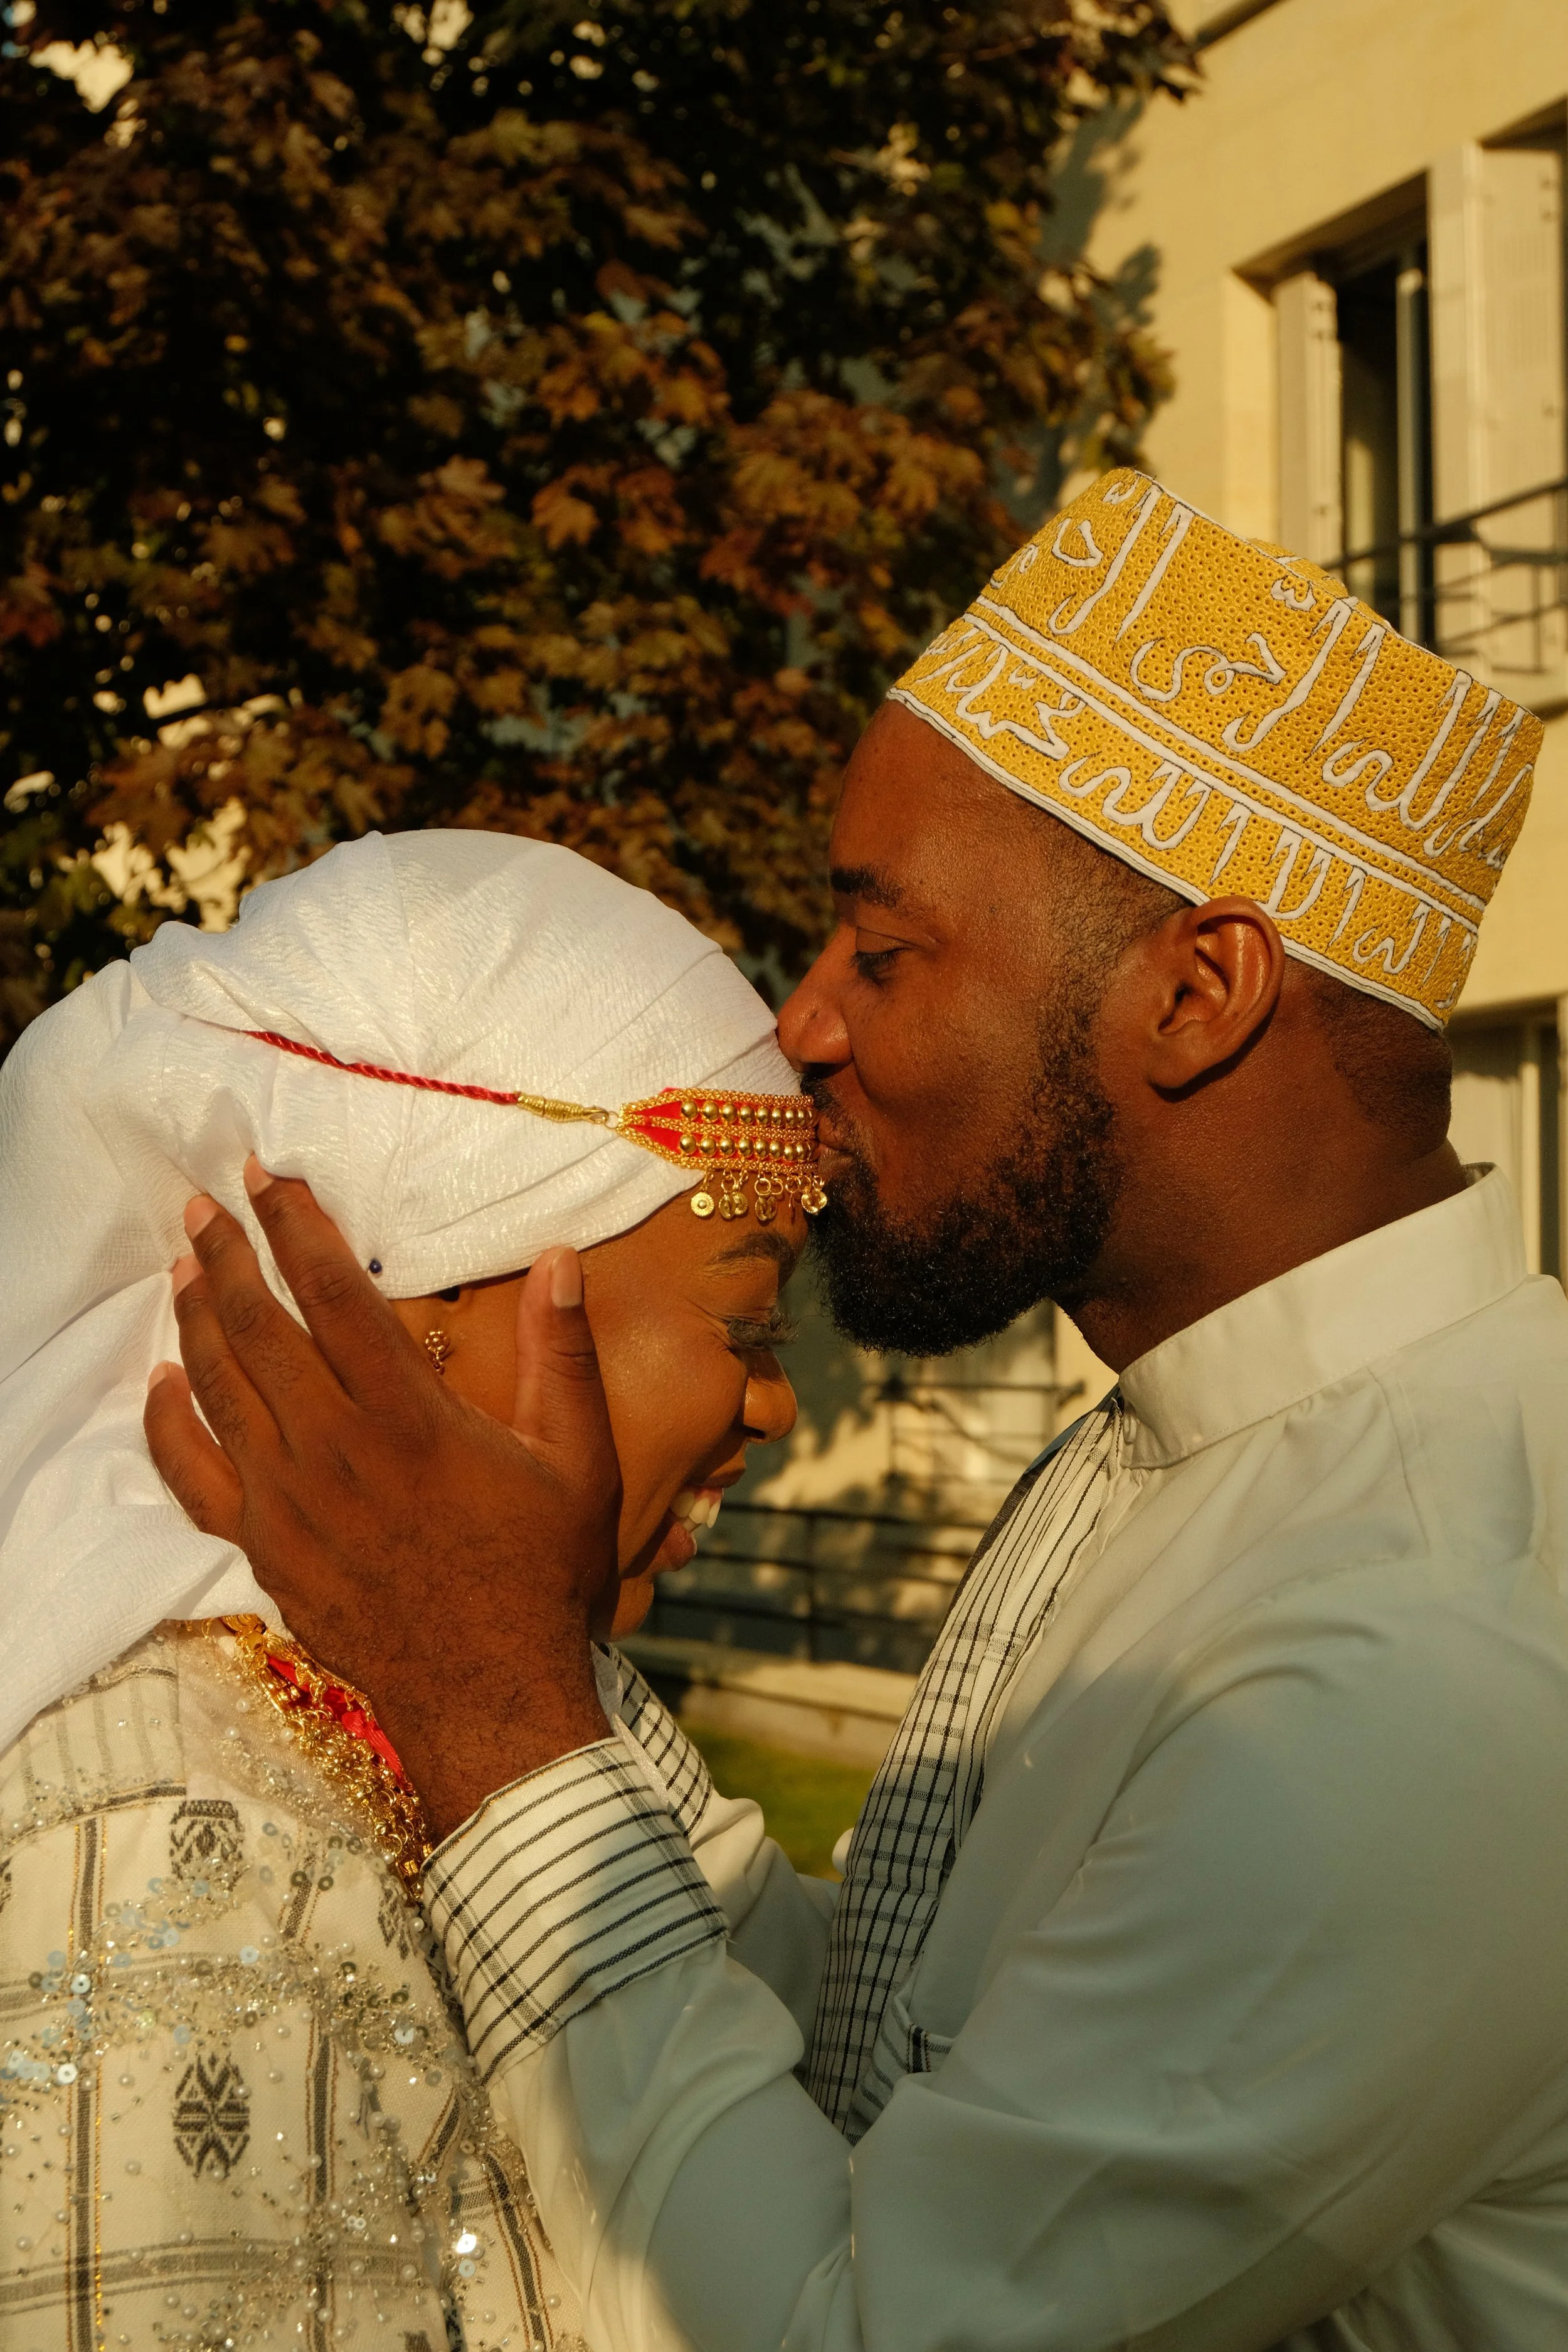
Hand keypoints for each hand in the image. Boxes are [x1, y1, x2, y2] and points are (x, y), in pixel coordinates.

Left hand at [144, 1159, 618, 1840]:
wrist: (491, 1696)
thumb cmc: (541, 1574)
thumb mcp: (580, 1461)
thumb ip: (564, 1355)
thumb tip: (560, 1260)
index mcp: (411, 1418)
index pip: (334, 1293)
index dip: (296, 1225)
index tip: (268, 1175)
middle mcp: (335, 1450)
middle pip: (259, 1326)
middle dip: (228, 1253)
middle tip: (206, 1202)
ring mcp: (288, 1503)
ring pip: (219, 1388)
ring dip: (196, 1316)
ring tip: (185, 1263)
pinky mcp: (264, 1549)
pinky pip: (192, 1475)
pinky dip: (167, 1422)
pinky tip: (162, 1380)